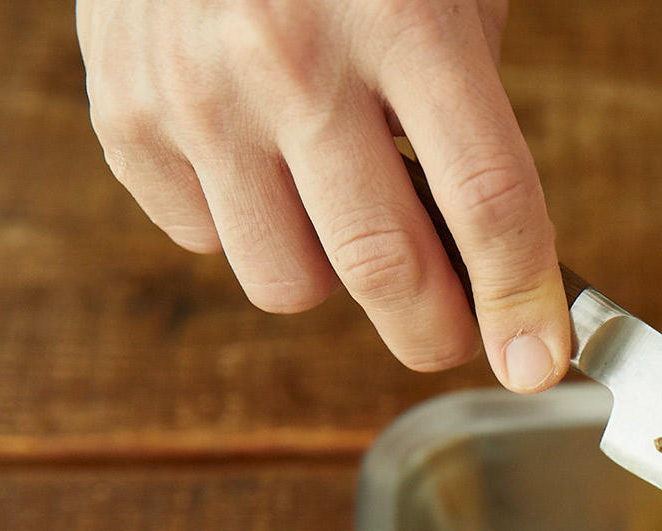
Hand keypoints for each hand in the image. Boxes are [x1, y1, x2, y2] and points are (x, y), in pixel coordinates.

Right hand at [77, 0, 567, 389]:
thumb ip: (469, 111)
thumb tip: (489, 260)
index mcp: (402, 18)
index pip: (485, 200)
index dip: (520, 301)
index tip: (536, 364)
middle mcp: (292, 60)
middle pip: (382, 270)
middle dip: (434, 332)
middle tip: (454, 331)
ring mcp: (197, 92)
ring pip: (287, 283)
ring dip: (329, 272)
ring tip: (339, 204)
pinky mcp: (125, 114)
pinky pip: (205, 242)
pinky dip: (243, 226)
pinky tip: (258, 158)